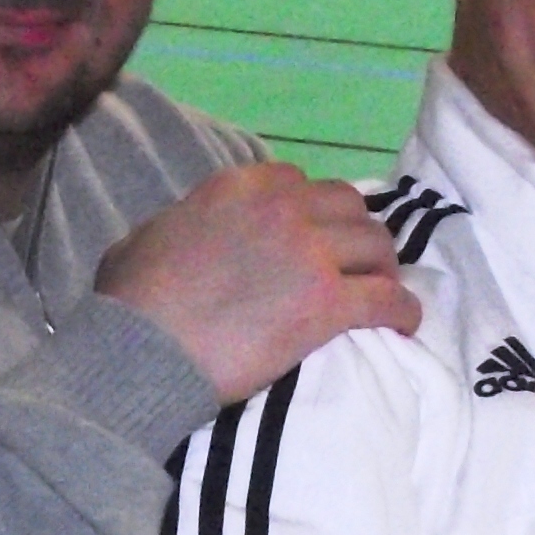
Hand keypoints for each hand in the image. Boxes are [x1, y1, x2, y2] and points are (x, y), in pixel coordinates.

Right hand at [94, 162, 420, 404]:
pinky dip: (403, 310)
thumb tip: (183, 232)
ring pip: (377, 246)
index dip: (313, 212)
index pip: (299, 183)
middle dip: (356, 233)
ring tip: (382, 292)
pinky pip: (388, 299)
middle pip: (349, 207)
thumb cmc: (130, 302)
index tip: (313, 237)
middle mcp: (284, 207)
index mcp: (240, 186)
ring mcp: (311, 253)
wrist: (141, 351)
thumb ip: (180, 223)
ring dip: (383, 268)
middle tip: (356, 264)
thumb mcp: (144, 238)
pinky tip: (404, 324)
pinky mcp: (328, 303)